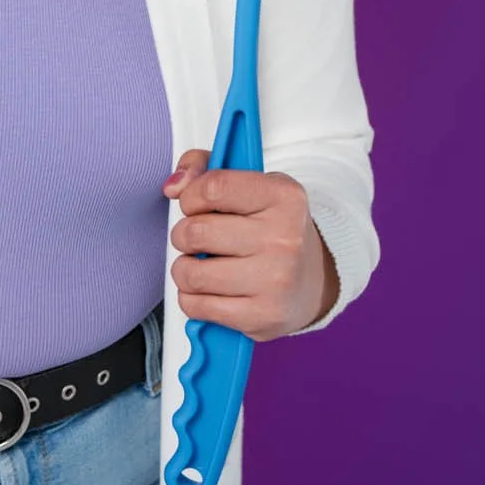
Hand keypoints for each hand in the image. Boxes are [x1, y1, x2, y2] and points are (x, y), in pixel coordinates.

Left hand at [163, 150, 339, 337]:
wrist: (312, 281)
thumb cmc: (272, 229)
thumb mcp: (251, 185)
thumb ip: (205, 169)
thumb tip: (173, 186)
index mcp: (283, 196)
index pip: (212, 187)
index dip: (190, 196)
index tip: (193, 204)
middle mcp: (284, 238)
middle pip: (196, 232)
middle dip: (184, 235)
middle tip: (196, 239)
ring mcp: (275, 280)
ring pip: (191, 273)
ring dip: (185, 269)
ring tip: (201, 265)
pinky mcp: (262, 315)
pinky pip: (196, 306)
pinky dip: (192, 298)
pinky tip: (210, 290)